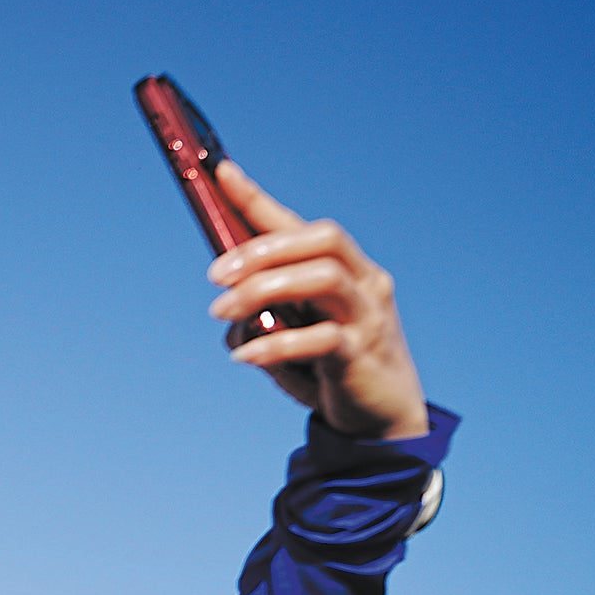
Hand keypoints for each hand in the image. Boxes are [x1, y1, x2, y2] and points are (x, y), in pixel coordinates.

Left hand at [207, 163, 429, 441]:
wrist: (380, 421)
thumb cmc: (331, 370)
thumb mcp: (292, 335)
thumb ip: (263, 317)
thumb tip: (226, 312)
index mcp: (345, 268)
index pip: (299, 224)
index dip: (258, 198)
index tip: (219, 173)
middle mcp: (363, 282)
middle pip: (320, 238)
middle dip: (262, 249)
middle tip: (215, 277)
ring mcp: (368, 316)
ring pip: (323, 277)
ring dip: (263, 289)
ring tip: (223, 313)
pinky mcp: (362, 355)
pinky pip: (322, 338)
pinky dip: (276, 344)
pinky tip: (245, 356)